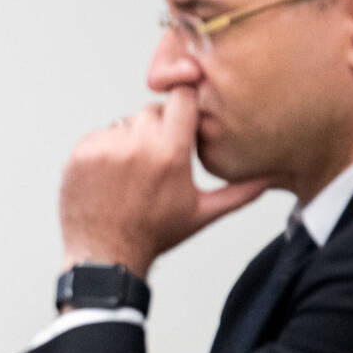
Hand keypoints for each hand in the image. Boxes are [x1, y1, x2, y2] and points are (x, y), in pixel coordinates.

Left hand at [59, 87, 267, 276]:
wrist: (105, 255)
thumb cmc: (155, 235)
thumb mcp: (201, 214)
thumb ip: (239, 193)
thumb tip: (272, 180)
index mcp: (170, 152)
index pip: (182, 97)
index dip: (186, 104)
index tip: (186, 115)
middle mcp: (136, 144)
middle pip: (152, 110)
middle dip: (158, 127)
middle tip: (158, 156)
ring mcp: (104, 148)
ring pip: (124, 123)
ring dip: (130, 139)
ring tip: (133, 172)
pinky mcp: (80, 154)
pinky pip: (98, 136)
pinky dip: (105, 149)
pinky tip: (111, 176)